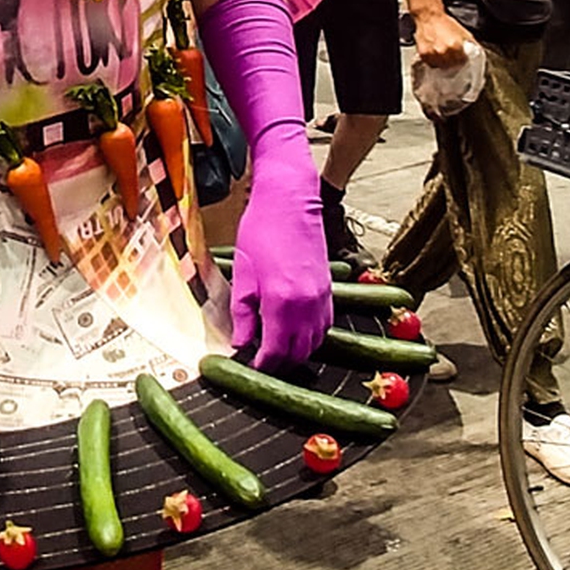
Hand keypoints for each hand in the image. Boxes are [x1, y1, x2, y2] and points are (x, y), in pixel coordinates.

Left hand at [229, 131, 331, 370]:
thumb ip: (242, 314)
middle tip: (261, 363)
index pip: (275, 352)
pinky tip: (295, 331)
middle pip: (299, 353)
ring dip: (297, 352)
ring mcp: (322, 297)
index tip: (251, 368)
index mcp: (282, 302)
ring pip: (315, 343)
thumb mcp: (242, 274)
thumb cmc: (262, 230)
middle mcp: (307, 304)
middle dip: (280, 364)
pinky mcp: (329, 289)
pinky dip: (311, 336)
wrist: (289, 201)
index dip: (262, 366)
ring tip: (276, 349)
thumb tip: (240, 343)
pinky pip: (325, 325)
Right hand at [413, 8, 477, 68]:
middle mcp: (444, 51)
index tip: (459, 57)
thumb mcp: (463, 32)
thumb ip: (471, 44)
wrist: (430, 17)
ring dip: (442, 62)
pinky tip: (434, 53)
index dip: (461, 59)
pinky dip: (432, 61)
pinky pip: (430, 64)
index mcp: (456, 46)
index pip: (462, 62)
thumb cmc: (446, 23)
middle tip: (450, 54)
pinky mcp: (424, 54)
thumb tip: (476, 53)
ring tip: (441, 53)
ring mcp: (433, 54)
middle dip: (452, 61)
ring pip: (440, 66)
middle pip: (451, 66)